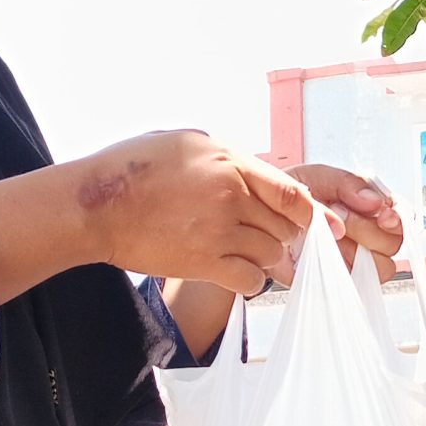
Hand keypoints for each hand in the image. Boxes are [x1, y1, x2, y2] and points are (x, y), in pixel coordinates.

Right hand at [72, 131, 328, 296]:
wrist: (96, 205)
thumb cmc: (135, 168)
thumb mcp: (188, 143)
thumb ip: (228, 159)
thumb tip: (258, 174)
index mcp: (231, 163)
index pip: (292, 192)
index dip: (316, 214)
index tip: (329, 227)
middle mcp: (231, 196)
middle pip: (285, 227)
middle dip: (289, 239)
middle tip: (286, 247)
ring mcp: (218, 230)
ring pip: (271, 254)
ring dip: (271, 261)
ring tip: (260, 260)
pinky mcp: (203, 262)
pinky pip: (249, 280)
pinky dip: (252, 282)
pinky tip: (241, 276)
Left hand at [285, 163, 402, 283]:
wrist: (263, 219)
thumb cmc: (295, 196)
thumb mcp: (320, 177)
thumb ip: (349, 183)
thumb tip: (375, 201)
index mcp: (373, 210)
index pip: (403, 217)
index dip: (398, 218)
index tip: (383, 215)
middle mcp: (370, 237)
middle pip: (393, 243)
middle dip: (365, 228)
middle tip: (338, 214)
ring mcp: (358, 262)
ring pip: (380, 267)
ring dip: (354, 250)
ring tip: (327, 235)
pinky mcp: (341, 281)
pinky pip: (353, 285)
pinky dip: (340, 271)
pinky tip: (322, 256)